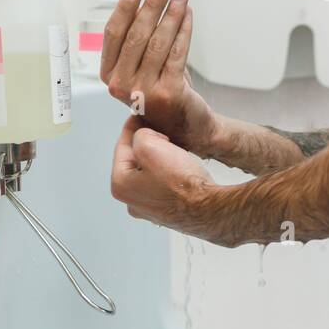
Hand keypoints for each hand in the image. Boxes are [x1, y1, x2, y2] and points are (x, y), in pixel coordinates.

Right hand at [100, 0, 218, 155]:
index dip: (125, 8)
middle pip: (136, 34)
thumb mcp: (140, 68)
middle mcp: (122, 84)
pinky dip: (185, 29)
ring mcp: (144, 90)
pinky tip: (188, 14)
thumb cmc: (161, 92)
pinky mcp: (168, 92)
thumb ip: (137, 41)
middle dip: (153, 4)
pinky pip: (177, 52)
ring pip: (158, 41)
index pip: (113, 34)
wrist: (185, 127)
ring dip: (172, 12)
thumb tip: (149, 1)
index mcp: (109, 75)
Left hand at [111, 116, 216, 237]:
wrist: (208, 208)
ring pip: (150, 173)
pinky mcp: (167, 212)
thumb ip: (140, 135)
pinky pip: (164, 185)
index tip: (139, 116)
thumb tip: (144, 137)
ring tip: (175, 151)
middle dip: (147, 144)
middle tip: (162, 134)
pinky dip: (170, 174)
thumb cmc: (181, 182)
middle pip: (135, 161)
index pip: (122, 146)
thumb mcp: (151, 146)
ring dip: (160, 159)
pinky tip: (182, 169)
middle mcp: (132, 201)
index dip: (132, 127)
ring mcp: (150, 209)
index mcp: (120, 185)